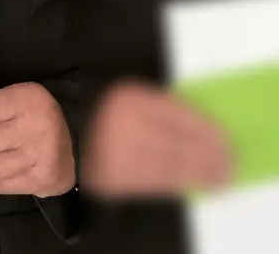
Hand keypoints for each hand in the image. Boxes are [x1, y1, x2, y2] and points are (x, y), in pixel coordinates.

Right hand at [82, 80, 230, 197]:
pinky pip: (152, 182)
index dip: (206, 129)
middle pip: (179, 143)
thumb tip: (198, 127)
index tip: (224, 138)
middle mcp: (125, 127)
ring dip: (199, 173)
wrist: (52, 133)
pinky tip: (190, 183)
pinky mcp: (112, 177)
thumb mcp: (122, 97)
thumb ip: (155, 108)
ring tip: (218, 177)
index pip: (179, 115)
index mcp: (128, 100)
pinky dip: (176, 183)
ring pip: (170, 165)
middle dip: (209, 155)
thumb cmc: (90, 109)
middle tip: (229, 162)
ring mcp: (117, 154)